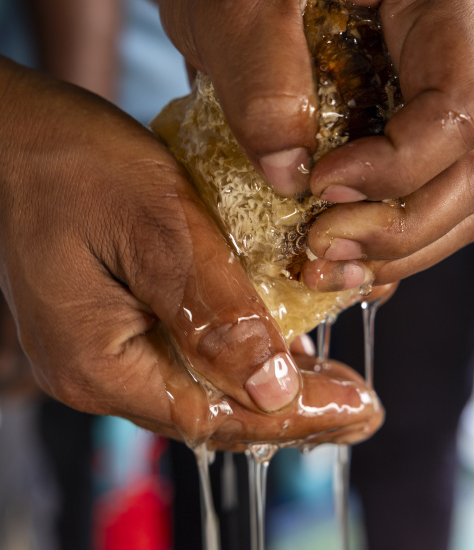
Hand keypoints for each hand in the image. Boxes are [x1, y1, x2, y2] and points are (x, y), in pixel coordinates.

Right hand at [0, 57, 380, 444]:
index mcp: (99, 362)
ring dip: (267, 384)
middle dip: (290, 411)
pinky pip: (181, 349)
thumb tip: (272, 390)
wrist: (10, 131)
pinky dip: (235, 352)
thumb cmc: (71, 162)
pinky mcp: (107, 317)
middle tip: (360, 410)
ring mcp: (97, 345)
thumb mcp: (158, 228)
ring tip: (334, 388)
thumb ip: (214, 312)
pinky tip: (280, 346)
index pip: (214, 415)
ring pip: (198, 382)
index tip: (362, 411)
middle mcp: (94, 369)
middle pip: (208, 410)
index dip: (294, 418)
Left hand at [160, 0, 473, 292]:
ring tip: (322, 266)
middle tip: (320, 244)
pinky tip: (337, 269)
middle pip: (467, 174)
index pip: (457, 113)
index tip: (318, 183)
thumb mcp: (235, 8)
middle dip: (398, 227)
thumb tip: (293, 178)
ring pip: (453, 209)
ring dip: (394, 253)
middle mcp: (450, 65)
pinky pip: (419, 218)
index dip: (395, 167)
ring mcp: (428, 113)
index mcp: (435, 10)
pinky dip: (384, 256)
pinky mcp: (398, 149)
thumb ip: (265, 88)